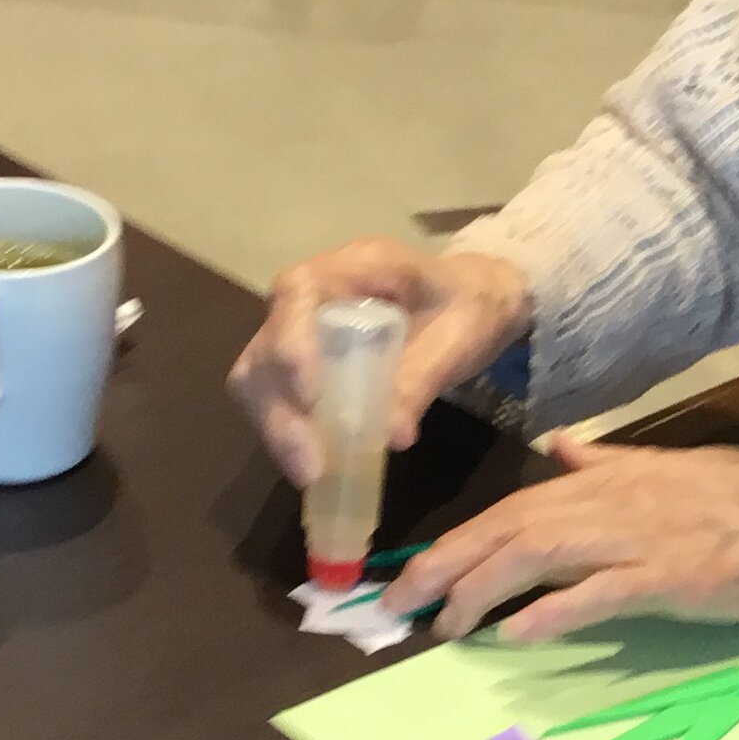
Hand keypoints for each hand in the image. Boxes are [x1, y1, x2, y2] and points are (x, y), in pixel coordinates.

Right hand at [229, 238, 530, 484]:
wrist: (478, 301)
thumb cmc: (471, 306)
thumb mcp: (461, 335)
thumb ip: (423, 377)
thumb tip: (392, 437)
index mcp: (355, 265)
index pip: (297, 290)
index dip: (290, 341)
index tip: (308, 395)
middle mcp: (313, 293)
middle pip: (266, 344)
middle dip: (278, 407)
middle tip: (308, 466)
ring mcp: (304, 328)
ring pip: (261, 376)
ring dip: (278, 427)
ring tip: (311, 474)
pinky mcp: (306, 362)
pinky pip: (280, 397)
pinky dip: (291, 433)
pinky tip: (315, 466)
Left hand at [382, 440, 738, 643]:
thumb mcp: (670, 467)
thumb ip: (606, 461)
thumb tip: (557, 448)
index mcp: (610, 478)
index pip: (512, 507)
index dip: (454, 541)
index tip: (411, 575)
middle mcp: (613, 502)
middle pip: (507, 531)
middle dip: (444, 567)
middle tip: (397, 608)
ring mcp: (640, 539)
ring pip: (538, 557)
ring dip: (481, 592)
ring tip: (444, 626)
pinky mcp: (670, 576)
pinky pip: (597, 593)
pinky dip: (551, 612)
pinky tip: (516, 634)